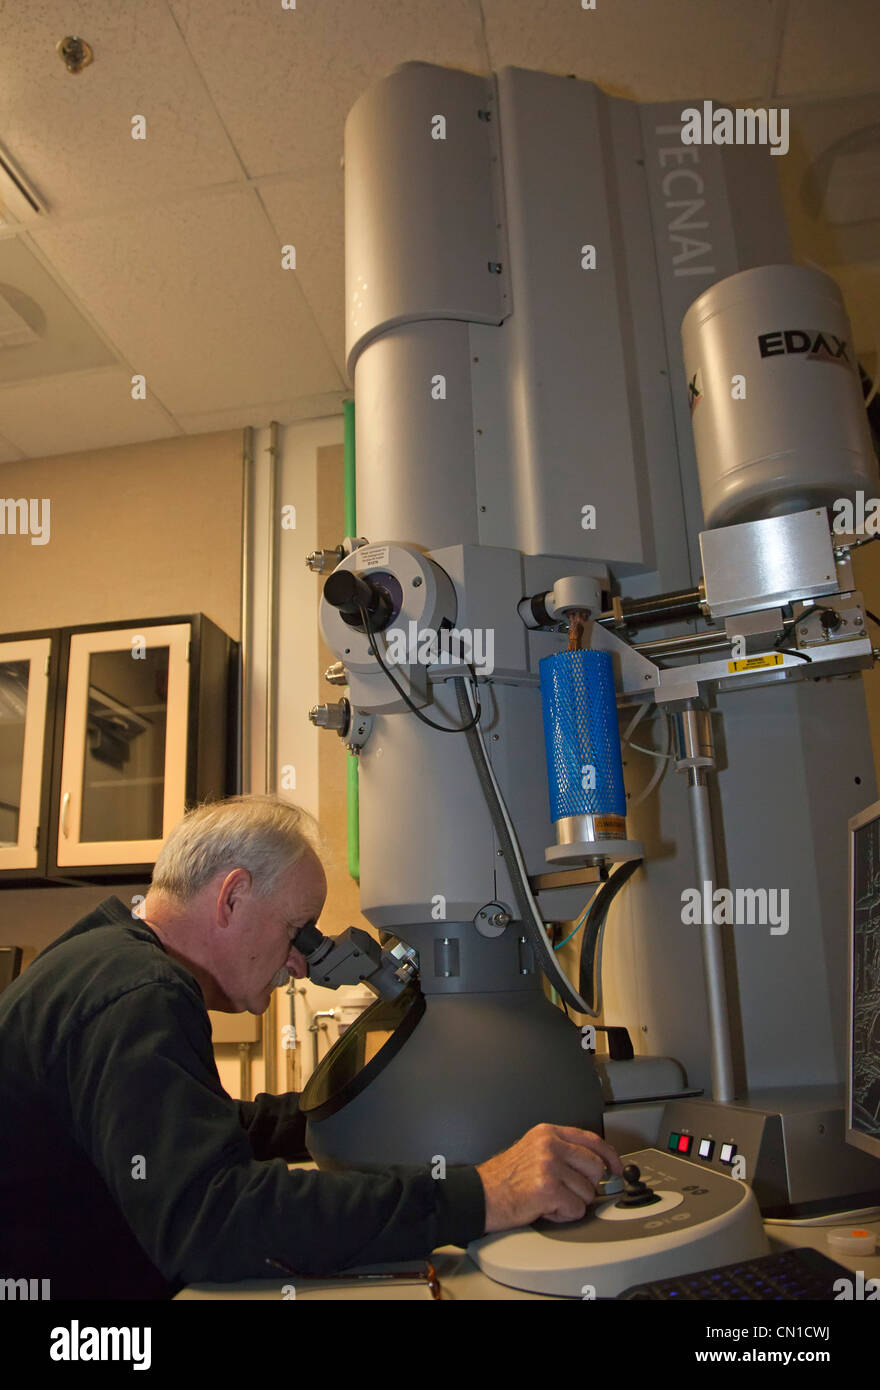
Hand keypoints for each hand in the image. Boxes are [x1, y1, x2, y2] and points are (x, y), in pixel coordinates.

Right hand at [476, 1123, 623, 1232]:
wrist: (480, 1195)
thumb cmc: (504, 1179)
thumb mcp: (532, 1150)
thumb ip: (562, 1151)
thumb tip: (596, 1164)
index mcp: (547, 1133)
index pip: (592, 1139)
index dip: (610, 1156)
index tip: (618, 1168)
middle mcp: (550, 1145)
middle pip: (595, 1166)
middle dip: (586, 1185)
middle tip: (567, 1192)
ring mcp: (550, 1166)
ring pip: (588, 1191)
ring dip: (572, 1202)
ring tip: (549, 1199)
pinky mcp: (548, 1189)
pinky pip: (576, 1209)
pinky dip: (564, 1215)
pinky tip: (545, 1208)